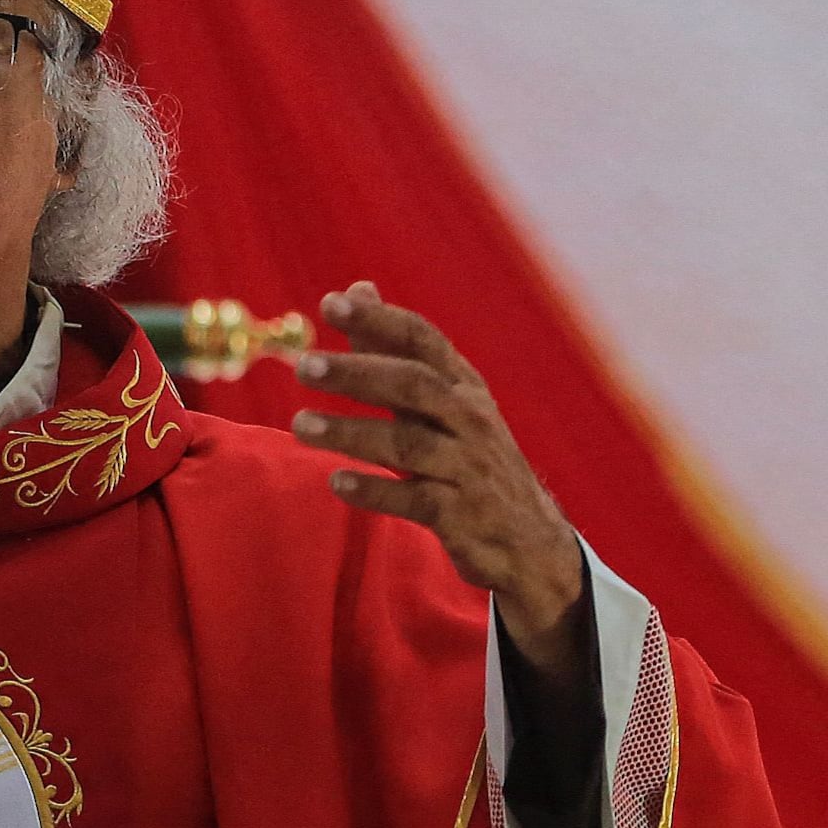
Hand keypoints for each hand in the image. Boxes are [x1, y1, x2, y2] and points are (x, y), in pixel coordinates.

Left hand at [292, 282, 589, 681]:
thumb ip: (394, 348)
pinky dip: (376, 489)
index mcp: (463, 386)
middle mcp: (470, 420)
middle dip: (358, 372)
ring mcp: (469, 468)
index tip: (331, 303)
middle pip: (415, 385)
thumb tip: (357, 288)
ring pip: (410, 444)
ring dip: (352, 432)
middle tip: (303, 365)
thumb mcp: (443, 400)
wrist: (528, 538)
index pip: (422, 339)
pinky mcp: (462, 517)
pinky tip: (336, 481)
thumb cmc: (470, 456)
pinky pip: (416, 499)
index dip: (378, 319)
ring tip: (299, 425)